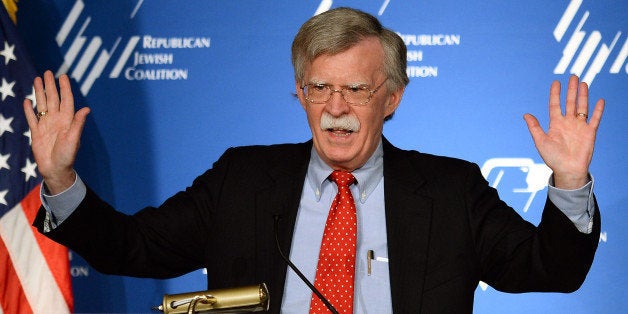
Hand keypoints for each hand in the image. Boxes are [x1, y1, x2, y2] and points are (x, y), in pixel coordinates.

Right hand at [23, 71, 89, 193]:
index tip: (63, 76)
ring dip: (40, 92)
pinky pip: (32, 118)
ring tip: (37, 80)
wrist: (56, 169)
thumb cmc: (68, 155)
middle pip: (53, 99)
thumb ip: (78, 123)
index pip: (66, 100)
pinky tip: (27, 101)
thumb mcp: (74, 139)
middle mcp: (57, 120)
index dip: (65, 88)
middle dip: (50, 86)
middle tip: (47, 72)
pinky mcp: (36, 133)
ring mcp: (46, 125)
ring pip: (42, 105)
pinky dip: (29, 110)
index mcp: (67, 121)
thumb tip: (86, 109)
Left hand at [523, 75, 603, 189]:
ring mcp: (579, 127)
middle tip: (573, 76)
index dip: (555, 94)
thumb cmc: (552, 158)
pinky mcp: (590, 133)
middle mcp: (567, 123)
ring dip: (583, 95)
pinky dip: (598, 110)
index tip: (556, 82)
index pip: (555, 105)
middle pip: (570, 102)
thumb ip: (535, 127)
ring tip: (583, 83)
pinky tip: (599, 100)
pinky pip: (594, 119)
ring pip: (582, 107)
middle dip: (571, 90)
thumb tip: (526, 115)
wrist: (567, 170)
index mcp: (555, 124)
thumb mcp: (540, 141)